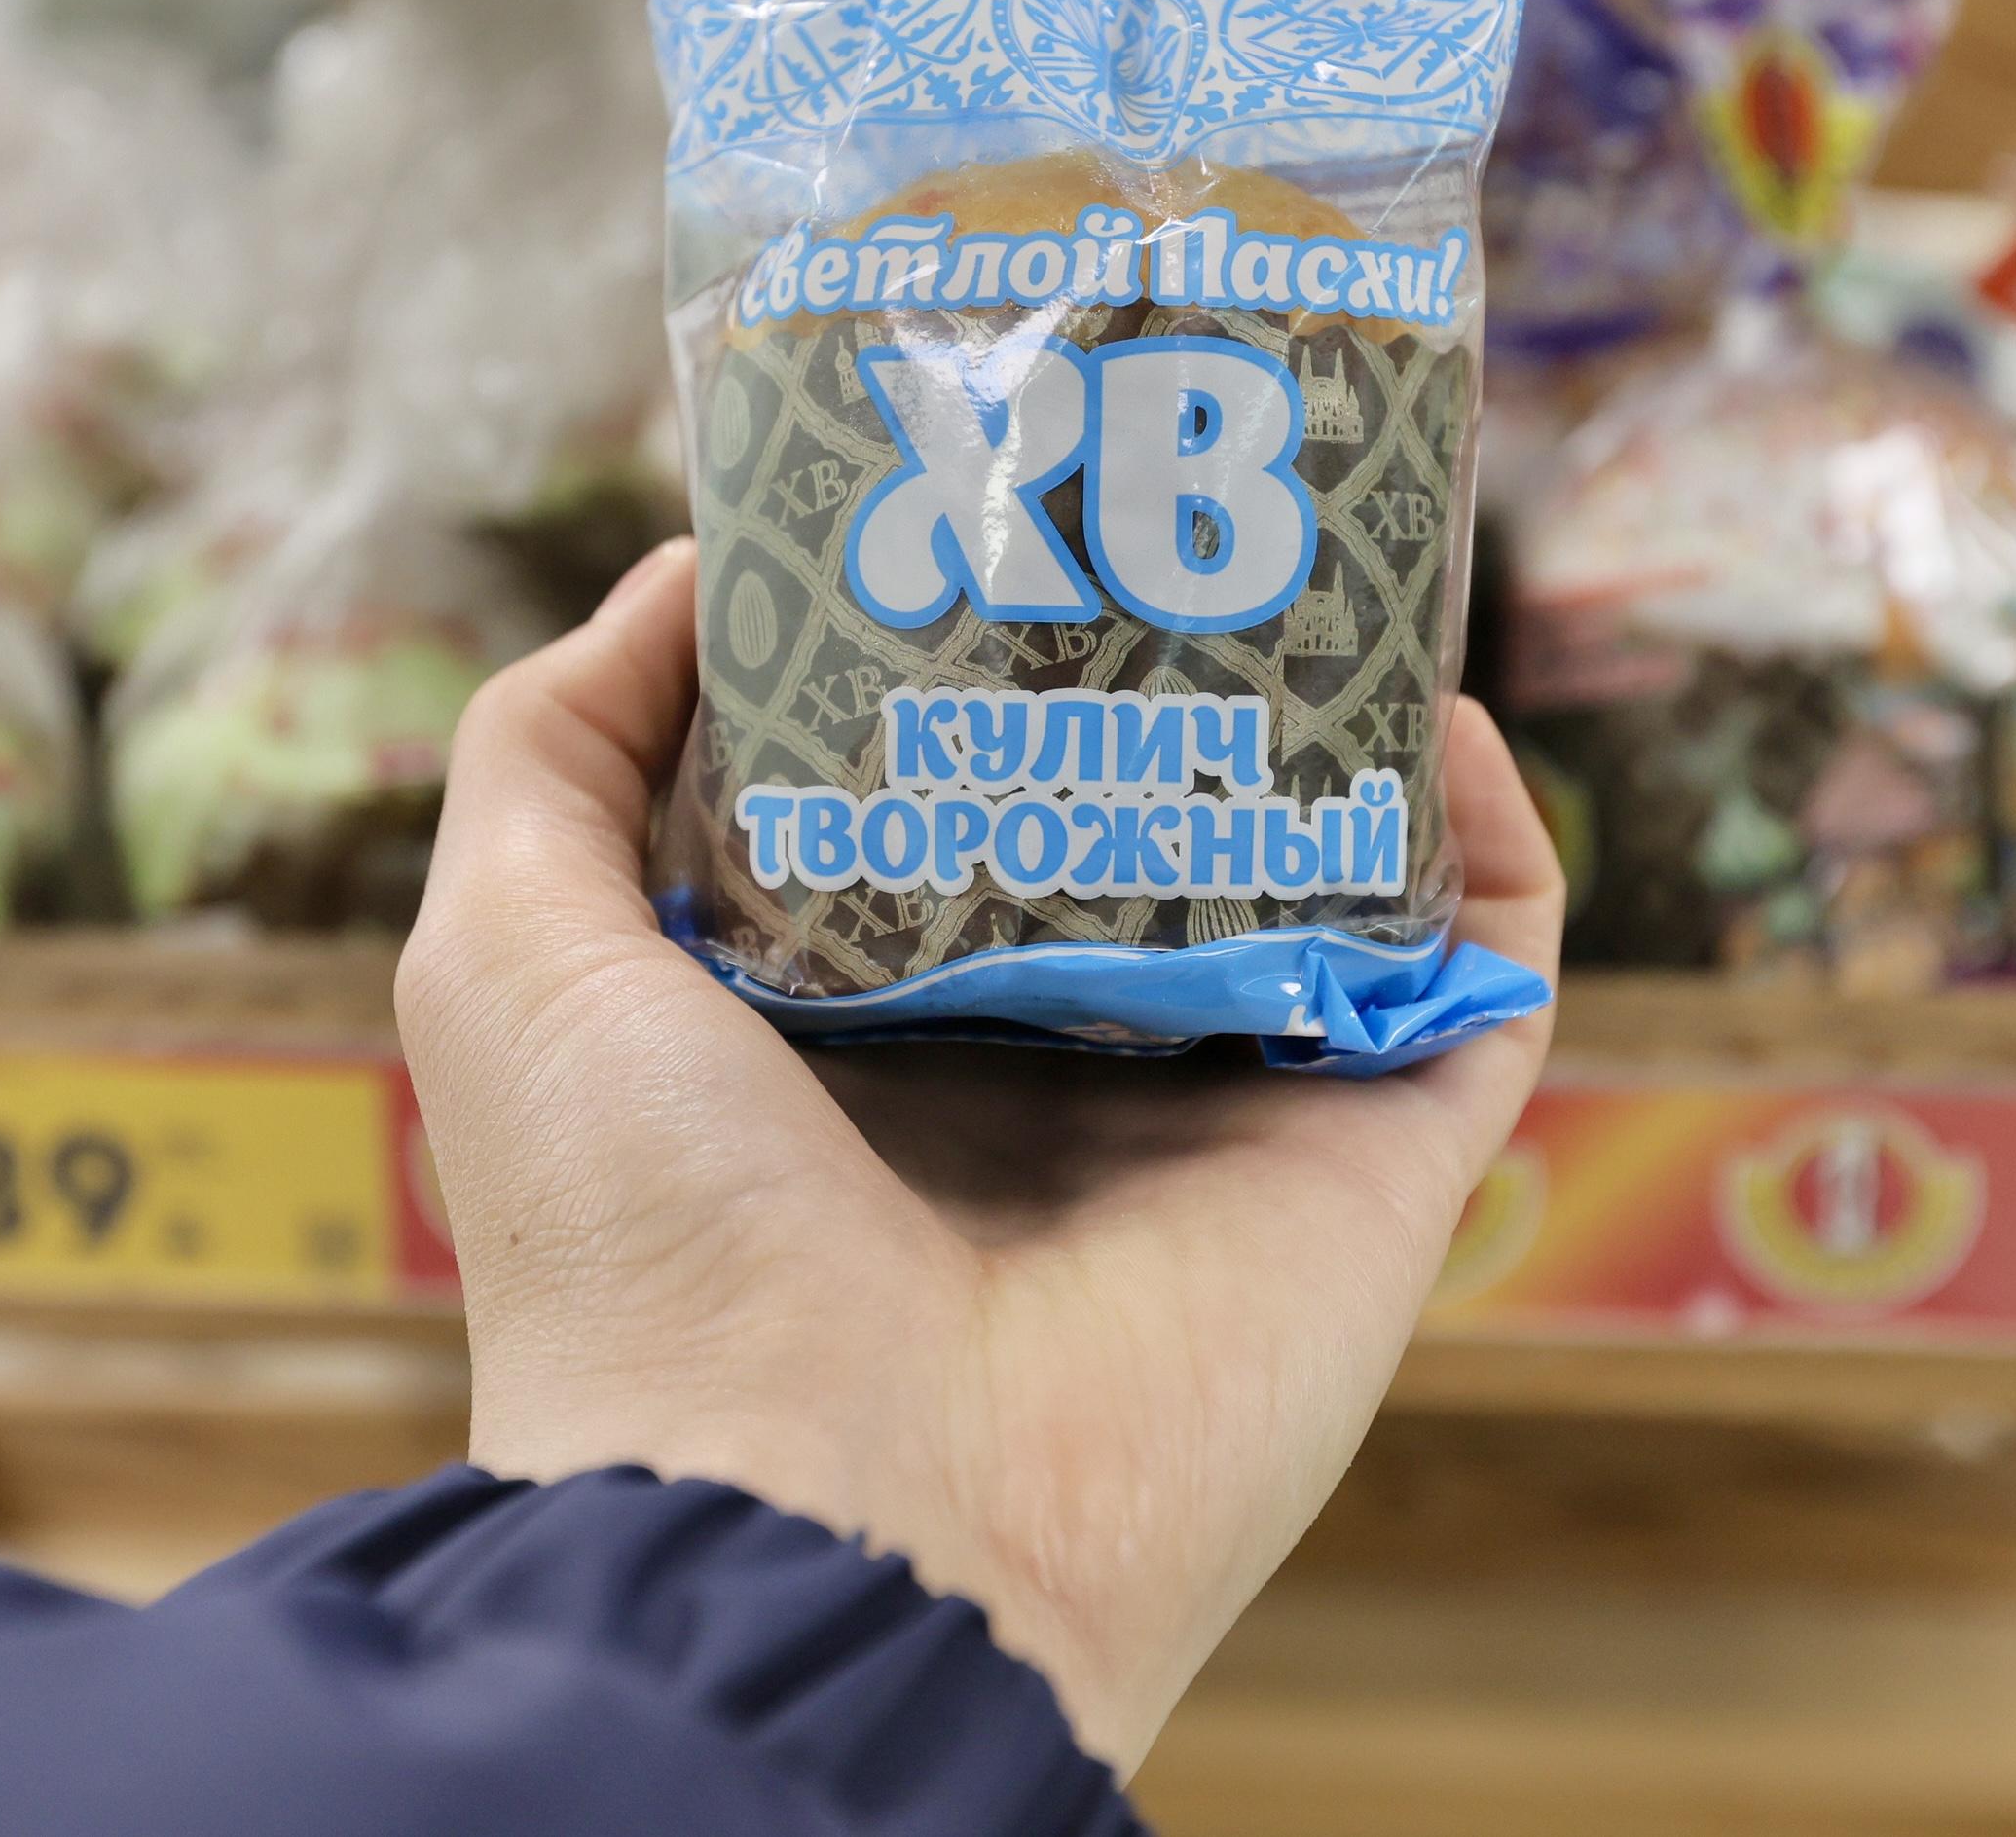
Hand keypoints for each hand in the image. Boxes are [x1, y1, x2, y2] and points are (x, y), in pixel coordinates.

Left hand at [392, 539, 1560, 1770]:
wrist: (824, 1518)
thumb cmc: (643, 1242)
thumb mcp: (514, 957)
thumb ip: (553, 750)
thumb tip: (686, 569)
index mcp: (863, 1021)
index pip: (949, 802)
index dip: (975, 652)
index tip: (1001, 497)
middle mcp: (1050, 1062)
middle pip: (1156, 820)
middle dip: (1181, 665)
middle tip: (1196, 503)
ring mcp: (1224, 1117)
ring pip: (1332, 881)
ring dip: (1357, 730)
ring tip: (1340, 570)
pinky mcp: (1373, 1172)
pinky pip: (1485, 984)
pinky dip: (1501, 851)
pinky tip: (1451, 723)